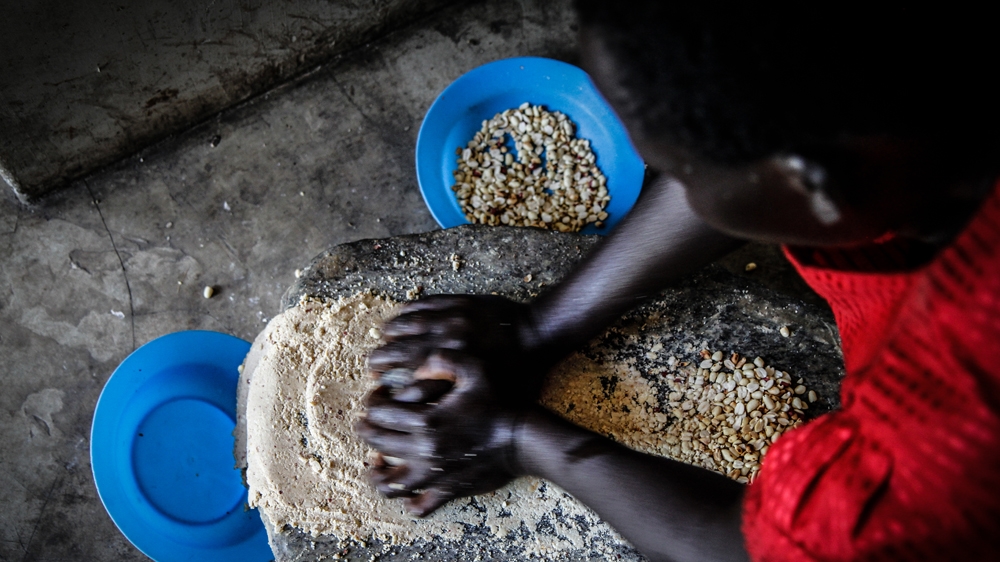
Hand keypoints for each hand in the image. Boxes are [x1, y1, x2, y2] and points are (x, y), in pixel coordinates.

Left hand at [356, 350, 524, 516]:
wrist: (524, 439)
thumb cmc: (500, 402)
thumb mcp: (475, 369)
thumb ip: (444, 360)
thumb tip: (418, 365)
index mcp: (427, 420)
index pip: (380, 414)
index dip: (372, 403)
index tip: (375, 398)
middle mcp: (425, 451)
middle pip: (379, 443)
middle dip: (367, 431)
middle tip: (365, 424)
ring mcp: (435, 474)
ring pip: (391, 483)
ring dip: (377, 473)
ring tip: (375, 463)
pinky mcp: (448, 490)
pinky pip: (420, 506)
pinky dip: (408, 502)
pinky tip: (406, 492)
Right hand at [368, 295, 553, 405]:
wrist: (541, 333)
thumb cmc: (522, 374)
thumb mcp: (498, 404)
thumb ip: (463, 422)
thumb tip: (427, 460)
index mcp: (458, 378)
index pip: (412, 391)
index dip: (391, 397)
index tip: (380, 400)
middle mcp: (450, 349)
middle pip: (400, 356)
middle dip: (380, 364)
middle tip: (371, 370)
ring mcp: (453, 321)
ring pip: (406, 328)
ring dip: (388, 338)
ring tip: (381, 345)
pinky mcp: (457, 302)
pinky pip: (421, 305)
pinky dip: (404, 314)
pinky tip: (396, 321)